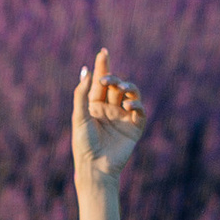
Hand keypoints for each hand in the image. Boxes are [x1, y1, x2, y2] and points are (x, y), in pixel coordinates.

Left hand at [73, 44, 145, 180]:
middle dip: (113, 78)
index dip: (102, 66)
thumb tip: (86, 71)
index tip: (102, 52)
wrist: (96, 167)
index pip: (100, 82)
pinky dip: (136, 104)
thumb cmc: (83, 144)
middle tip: (108, 79)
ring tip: (122, 89)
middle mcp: (110, 109)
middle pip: (115, 86)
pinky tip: (128, 105)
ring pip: (130, 94)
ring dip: (128, 87)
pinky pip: (140, 111)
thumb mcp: (79, 117)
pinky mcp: (134, 127)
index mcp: (94, 106)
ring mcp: (123, 117)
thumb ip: (81, 94)